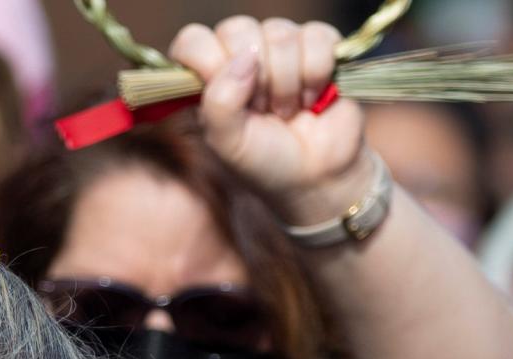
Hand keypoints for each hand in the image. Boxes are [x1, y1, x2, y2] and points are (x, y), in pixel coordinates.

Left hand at [170, 17, 368, 225]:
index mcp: (209, 75)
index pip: (193, 40)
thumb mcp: (228, 141)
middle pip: (237, 29)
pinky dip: (315, 73)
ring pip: (279, 34)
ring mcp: (281, 46)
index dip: (208, 62)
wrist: (316, 175)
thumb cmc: (264, 161)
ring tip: (287, 110)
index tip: (228, 98)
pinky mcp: (319, 44)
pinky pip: (316, 37)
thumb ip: (220, 101)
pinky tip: (312, 98)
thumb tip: (246, 56)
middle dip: (254, 79)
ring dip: (286, 83)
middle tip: (261, 111)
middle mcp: (242, 54)